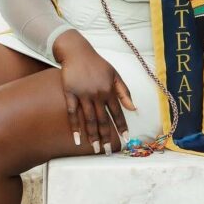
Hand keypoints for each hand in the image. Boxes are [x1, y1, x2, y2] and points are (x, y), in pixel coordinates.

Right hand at [52, 30, 135, 152]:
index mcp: (109, 90)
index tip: (125, 139)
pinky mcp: (70, 93)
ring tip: (95, 148)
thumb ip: (124, 92)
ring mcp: (83, 94)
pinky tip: (77, 138)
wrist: (77, 52)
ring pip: (89, 119)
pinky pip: (73, 113)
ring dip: (92, 135)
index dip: (121, 126)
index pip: (117, 112)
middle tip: (107, 151)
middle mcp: (97, 94)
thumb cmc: (97, 64)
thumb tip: (133, 108)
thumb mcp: (115, 74)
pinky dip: (75, 126)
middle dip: (106, 137)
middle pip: (103, 120)